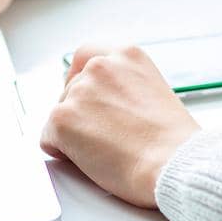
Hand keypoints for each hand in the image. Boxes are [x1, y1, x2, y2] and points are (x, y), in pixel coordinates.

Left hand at [40, 44, 200, 208]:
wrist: (173, 164)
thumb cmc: (173, 142)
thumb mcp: (155, 92)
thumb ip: (125, 87)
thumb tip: (105, 103)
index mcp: (127, 56)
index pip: (87, 56)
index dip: (82, 80)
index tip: (87, 97)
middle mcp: (100, 66)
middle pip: (71, 89)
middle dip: (81, 113)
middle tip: (106, 137)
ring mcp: (79, 91)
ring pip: (60, 114)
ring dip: (74, 133)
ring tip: (106, 150)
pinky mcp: (62, 118)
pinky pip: (48, 139)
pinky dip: (63, 152)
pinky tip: (91, 160)